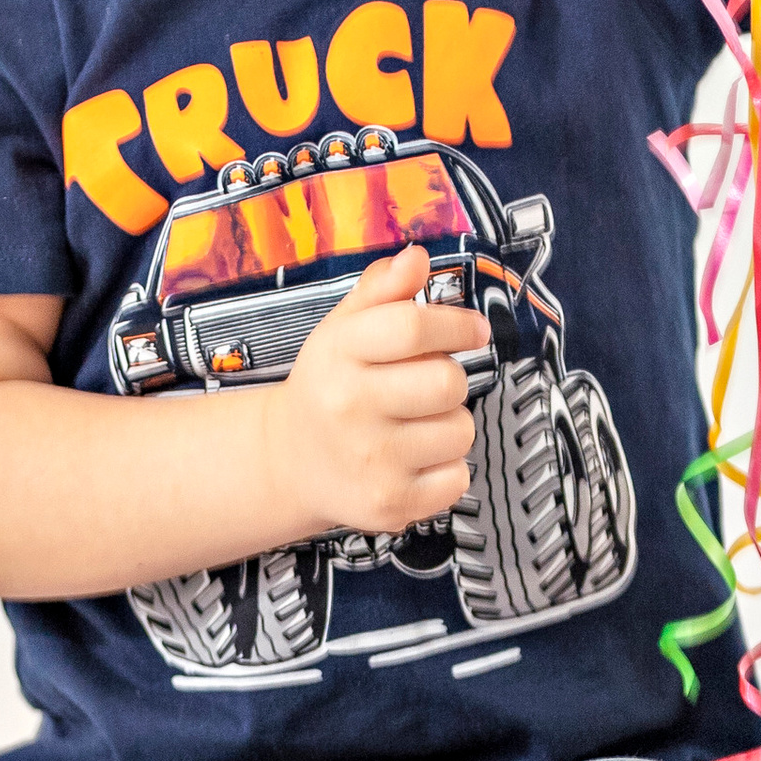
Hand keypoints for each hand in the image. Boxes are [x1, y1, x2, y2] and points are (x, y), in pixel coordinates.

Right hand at [264, 246, 481, 541]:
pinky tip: (413, 460)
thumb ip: (382, 289)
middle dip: (450, 380)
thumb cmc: (328, 386)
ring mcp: (370, 461)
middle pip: (447, 383)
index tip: (473, 330)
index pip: (412, 326)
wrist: (287, 461)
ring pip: (460, 431)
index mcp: (338, 354)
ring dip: (449, 425)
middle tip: (427, 385)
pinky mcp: (389, 504)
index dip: (456, 323)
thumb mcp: (342, 329)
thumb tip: (417, 257)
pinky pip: (458, 478)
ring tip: (414, 425)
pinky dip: (446, 470)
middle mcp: (349, 407)